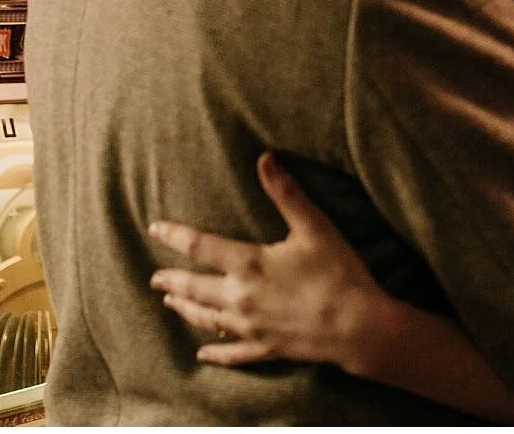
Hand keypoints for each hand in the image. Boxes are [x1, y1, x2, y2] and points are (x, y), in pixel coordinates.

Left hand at [149, 151, 389, 371]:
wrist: (359, 328)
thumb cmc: (338, 273)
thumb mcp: (313, 226)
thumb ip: (285, 193)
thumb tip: (264, 158)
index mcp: (248, 265)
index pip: (199, 247)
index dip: (174, 236)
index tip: (155, 228)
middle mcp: (240, 298)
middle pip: (194, 288)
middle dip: (172, 280)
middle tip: (154, 278)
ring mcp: (250, 328)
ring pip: (206, 319)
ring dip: (185, 310)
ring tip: (170, 303)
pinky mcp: (265, 350)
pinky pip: (232, 354)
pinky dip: (215, 353)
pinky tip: (203, 354)